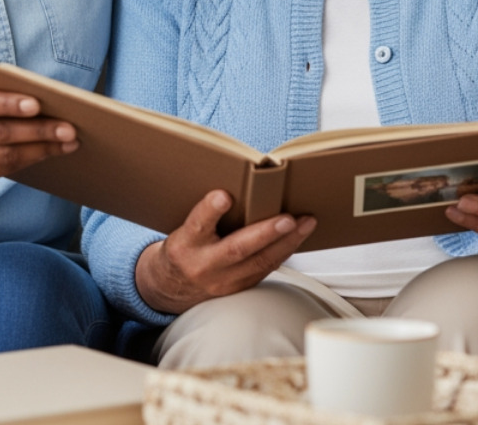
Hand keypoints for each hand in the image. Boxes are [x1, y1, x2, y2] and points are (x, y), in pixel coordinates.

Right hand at [0, 79, 78, 185]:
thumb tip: (40, 96)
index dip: (9, 104)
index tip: (37, 104)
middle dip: (38, 132)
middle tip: (69, 129)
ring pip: (5, 156)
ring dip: (41, 150)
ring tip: (68, 143)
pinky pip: (2, 170)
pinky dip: (28, 160)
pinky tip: (47, 152)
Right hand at [135, 190, 316, 314]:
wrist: (171, 286)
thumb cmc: (183, 247)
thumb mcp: (183, 229)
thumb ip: (205, 215)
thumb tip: (240, 188)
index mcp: (185, 244)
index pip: (197, 225)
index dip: (210, 210)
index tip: (223, 195)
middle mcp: (204, 265)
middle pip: (237, 249)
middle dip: (266, 233)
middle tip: (289, 218)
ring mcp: (223, 281)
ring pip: (260, 262)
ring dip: (287, 242)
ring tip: (306, 223)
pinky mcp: (239, 288)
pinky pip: (265, 269)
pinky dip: (283, 251)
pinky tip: (296, 237)